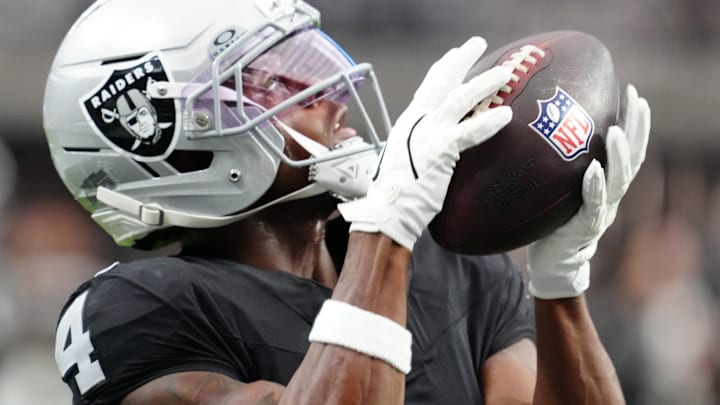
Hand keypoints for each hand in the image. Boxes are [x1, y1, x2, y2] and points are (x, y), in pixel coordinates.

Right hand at [338, 37, 511, 249]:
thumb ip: (419, 147)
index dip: (442, 69)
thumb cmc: (395, 193)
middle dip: (461, 59)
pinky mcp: (441, 150)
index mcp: (408, 122)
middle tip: (478, 43)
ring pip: (459, 98)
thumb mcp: (404, 160)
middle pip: (442, 81)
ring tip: (504, 73)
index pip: (427, 87)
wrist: (387, 210)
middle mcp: (416, 121)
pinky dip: (488, 122)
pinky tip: (506, 116)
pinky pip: (470, 131)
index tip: (454, 55)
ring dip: (483, 82)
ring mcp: (428, 133)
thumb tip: (433, 150)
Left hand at [527, 84, 650, 298]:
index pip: (627, 147)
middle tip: (635, 100)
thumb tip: (532, 128)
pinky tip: (593, 171)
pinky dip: (596, 187)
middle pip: (632, 157)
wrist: (553, 264)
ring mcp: (601, 212)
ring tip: (616, 131)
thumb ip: (556, 165)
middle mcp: (610, 195)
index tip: (632, 92)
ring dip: (620, 154)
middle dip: (637, 128)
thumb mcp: (556, 189)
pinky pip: (595, 206)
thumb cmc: (551, 222)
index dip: (634, 122)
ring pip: (619, 180)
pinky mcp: (586, 228)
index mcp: (605, 183)